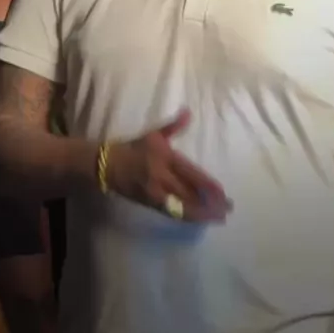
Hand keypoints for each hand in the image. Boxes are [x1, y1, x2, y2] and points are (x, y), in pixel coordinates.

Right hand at [107, 109, 232, 221]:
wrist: (105, 165)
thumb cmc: (132, 148)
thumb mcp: (152, 134)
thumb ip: (173, 126)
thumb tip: (188, 112)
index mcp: (166, 159)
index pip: (193, 175)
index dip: (209, 187)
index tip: (223, 193)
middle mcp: (162, 178)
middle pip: (191, 195)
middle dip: (210, 204)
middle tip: (227, 209)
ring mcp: (156, 193)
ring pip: (183, 208)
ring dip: (202, 214)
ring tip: (218, 218)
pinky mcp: (150, 204)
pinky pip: (172, 213)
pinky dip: (187, 217)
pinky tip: (199, 220)